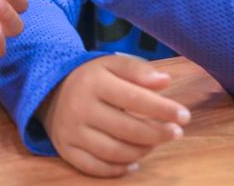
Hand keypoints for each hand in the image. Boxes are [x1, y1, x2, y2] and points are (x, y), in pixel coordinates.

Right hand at [40, 55, 190, 176]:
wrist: (49, 91)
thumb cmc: (90, 78)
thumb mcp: (111, 65)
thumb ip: (138, 70)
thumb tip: (165, 81)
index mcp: (93, 82)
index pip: (134, 98)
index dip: (162, 109)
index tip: (184, 115)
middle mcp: (79, 107)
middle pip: (127, 129)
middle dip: (157, 133)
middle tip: (176, 133)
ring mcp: (71, 131)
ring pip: (114, 151)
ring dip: (142, 150)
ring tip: (155, 143)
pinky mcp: (65, 150)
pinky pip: (96, 167)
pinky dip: (119, 168)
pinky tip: (135, 160)